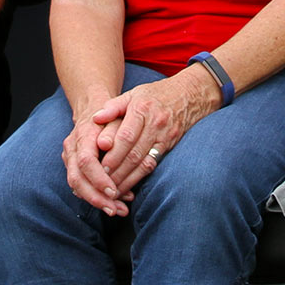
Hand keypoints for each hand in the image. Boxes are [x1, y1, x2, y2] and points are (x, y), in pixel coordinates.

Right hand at [62, 113, 127, 215]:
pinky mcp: (74, 167)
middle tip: (115, 210)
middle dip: (96, 198)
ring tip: (118, 210)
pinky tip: (115, 203)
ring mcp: (70, 159)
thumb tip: (107, 145)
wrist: (94, 110)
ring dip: (97, 201)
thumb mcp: (116, 117)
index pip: (86, 161)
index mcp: (83, 136)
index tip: (113, 191)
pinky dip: (97, 196)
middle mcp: (72, 149)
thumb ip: (113, 130)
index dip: (98, 179)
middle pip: (77, 179)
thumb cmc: (111, 115)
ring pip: (77, 186)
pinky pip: (81, 186)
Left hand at [94, 71, 220, 196]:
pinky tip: (128, 186)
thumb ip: (113, 106)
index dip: (113, 154)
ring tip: (112, 191)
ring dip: (128, 179)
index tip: (100, 168)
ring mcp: (165, 137)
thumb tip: (95, 119)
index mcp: (142, 109)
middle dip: (118, 171)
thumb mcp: (133, 94)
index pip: (126, 136)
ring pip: (145, 163)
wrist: (189, 96)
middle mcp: (155, 124)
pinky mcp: (170, 146)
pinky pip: (154, 164)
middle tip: (103, 184)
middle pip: (135, 153)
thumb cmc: (154, 95)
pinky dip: (139, 177)